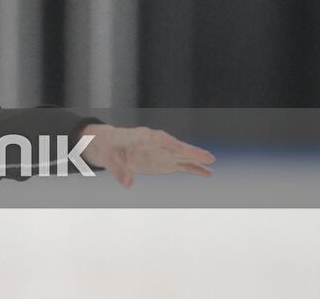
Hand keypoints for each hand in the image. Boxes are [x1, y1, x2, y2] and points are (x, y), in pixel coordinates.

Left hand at [81, 124, 214, 188]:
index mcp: (140, 136)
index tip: (180, 147)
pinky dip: (194, 168)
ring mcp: (161, 152)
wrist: (108, 144)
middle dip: (189, 150)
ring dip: (196, 159)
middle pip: (174, 146)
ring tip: (212, 164)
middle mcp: (155, 142)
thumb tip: (128, 184)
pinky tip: (207, 172)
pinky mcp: (164, 161)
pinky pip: (181, 164)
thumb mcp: (108, 158)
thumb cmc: (107, 147)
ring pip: (181, 155)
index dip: (168, 143)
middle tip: (207, 155)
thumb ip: (118, 171)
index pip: (157, 138)